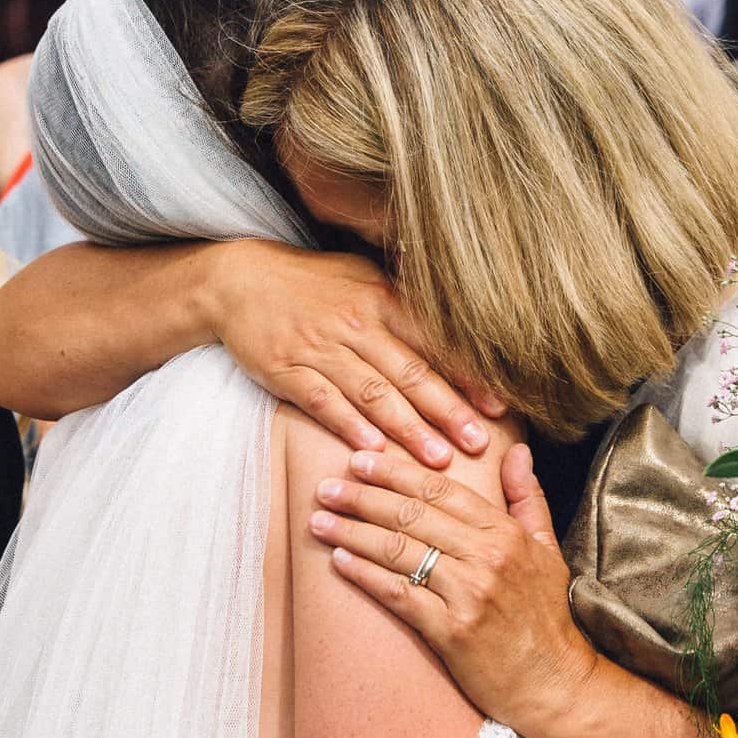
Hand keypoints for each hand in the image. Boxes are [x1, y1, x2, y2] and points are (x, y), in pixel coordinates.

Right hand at [208, 242, 504, 466]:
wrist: (239, 280)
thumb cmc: (311, 282)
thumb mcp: (362, 277)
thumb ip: (405, 305)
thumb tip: (457, 330)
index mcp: (381, 299)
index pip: (433, 341)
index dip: (467, 375)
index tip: (498, 405)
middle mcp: (357, 323)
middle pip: (410, 372)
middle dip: (448, 411)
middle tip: (480, 443)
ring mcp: (321, 348)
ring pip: (372, 393)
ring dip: (408, 429)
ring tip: (439, 460)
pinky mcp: (287, 369)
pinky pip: (323, 401)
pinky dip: (349, 425)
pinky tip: (372, 449)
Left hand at [310, 443, 596, 734]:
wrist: (555, 684)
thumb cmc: (546, 618)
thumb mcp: (547, 549)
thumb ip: (527, 497)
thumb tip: (515, 449)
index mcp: (505, 532)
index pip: (440, 490)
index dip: (394, 472)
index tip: (360, 461)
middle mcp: (486, 557)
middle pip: (411, 514)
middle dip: (362, 497)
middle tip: (325, 488)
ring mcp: (468, 594)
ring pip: (398, 550)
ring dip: (352, 532)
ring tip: (318, 521)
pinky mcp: (451, 631)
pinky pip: (398, 594)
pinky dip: (364, 575)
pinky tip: (338, 561)